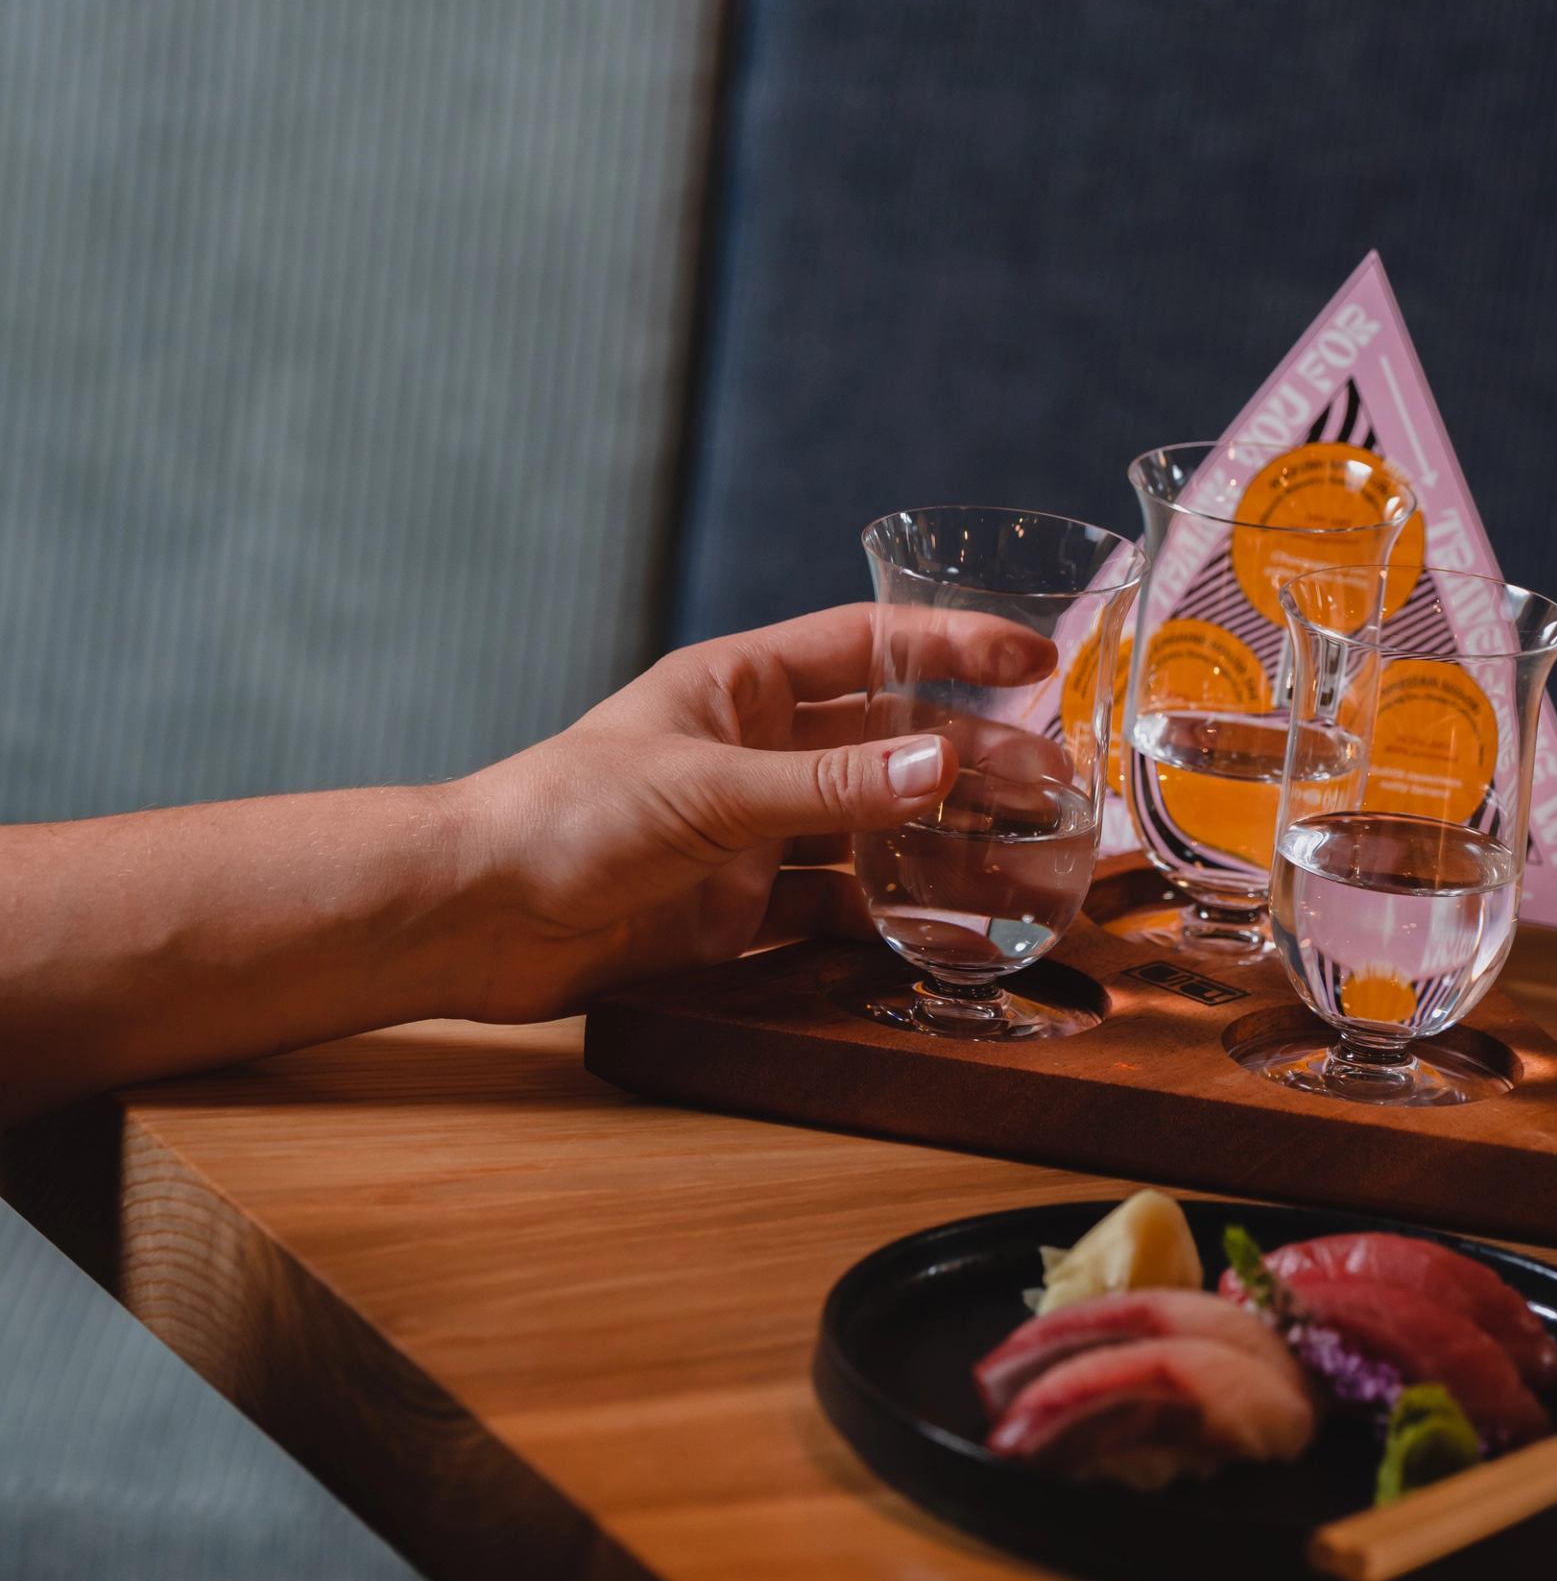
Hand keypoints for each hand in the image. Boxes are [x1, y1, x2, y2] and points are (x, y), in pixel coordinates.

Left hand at [457, 604, 1054, 1017]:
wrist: (475, 918)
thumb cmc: (561, 817)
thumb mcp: (708, 791)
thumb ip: (828, 788)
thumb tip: (941, 764)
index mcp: (739, 689)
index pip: (868, 646)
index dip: (952, 647)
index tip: (1036, 655)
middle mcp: (753, 754)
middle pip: (886, 746)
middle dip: (972, 764)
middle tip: (1058, 787)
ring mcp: (748, 835)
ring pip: (870, 834)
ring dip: (944, 848)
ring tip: (1028, 867)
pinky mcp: (736, 911)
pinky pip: (833, 910)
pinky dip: (890, 922)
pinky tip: (948, 933)